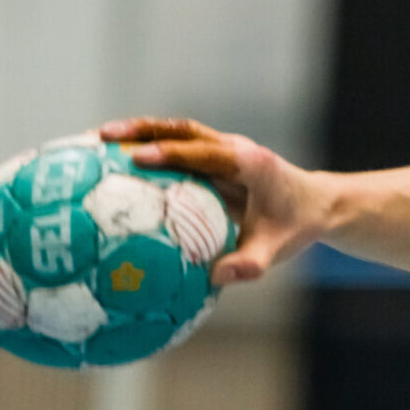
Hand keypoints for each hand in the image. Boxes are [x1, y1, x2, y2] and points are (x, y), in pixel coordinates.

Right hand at [99, 118, 328, 286]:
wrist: (316, 204)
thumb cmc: (296, 226)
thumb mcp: (278, 249)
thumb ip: (251, 264)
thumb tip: (216, 277)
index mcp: (251, 164)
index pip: (207, 153)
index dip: (173, 154)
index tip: (138, 158)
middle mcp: (233, 149)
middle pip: (183, 131)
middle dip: (142, 131)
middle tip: (101, 139)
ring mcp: (221, 150)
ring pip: (175, 133)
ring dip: (137, 133)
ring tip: (93, 143)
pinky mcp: (211, 158)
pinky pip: (174, 149)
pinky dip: (144, 149)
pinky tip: (109, 166)